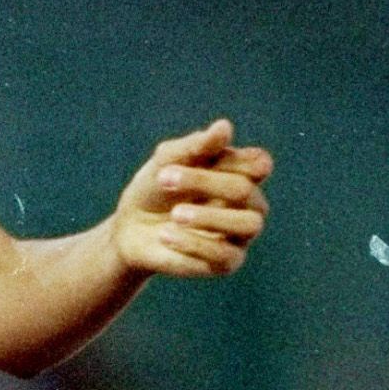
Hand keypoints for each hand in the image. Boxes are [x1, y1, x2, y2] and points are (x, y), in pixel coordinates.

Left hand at [112, 118, 272, 277]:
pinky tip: (165, 235)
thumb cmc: (154, 190)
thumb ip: (195, 146)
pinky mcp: (226, 263)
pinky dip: (194, 243)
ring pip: (249, 224)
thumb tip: (224, 126)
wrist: (130, 229)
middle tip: (164, 178)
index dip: (231, 159)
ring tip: (174, 214)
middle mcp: (249, 204)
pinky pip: (225, 256)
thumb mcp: (166, 162)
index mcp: (241, 174)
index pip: (259, 164)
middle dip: (204, 182)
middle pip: (246, 190)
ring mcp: (240, 235)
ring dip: (210, 217)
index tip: (190, 156)